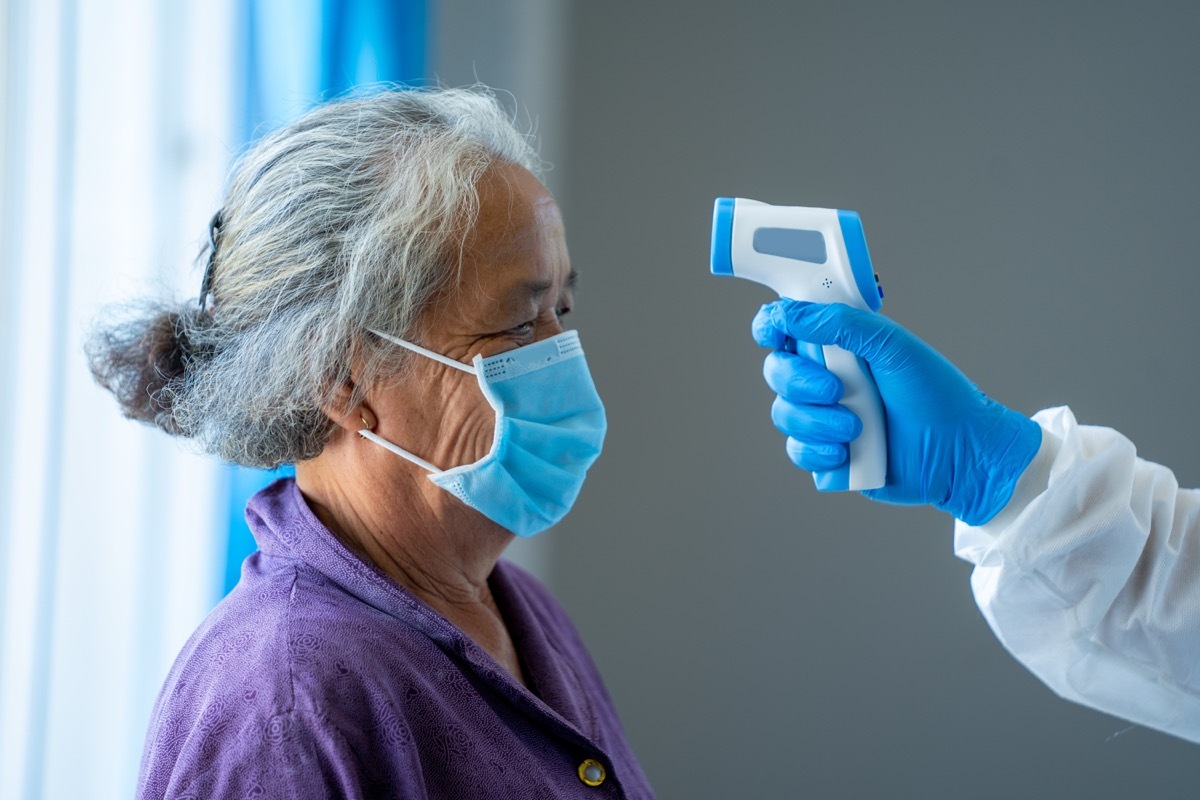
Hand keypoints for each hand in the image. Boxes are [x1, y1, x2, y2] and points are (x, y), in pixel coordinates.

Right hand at [751, 299, 1041, 524]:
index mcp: (839, 345)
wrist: (960, 453)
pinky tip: (847, 452)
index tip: (773, 334)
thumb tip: (790, 313)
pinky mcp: (827, 454)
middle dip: (800, 382)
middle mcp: (826, 379)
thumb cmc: (938, 395)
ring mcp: (824, 417)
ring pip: (784, 414)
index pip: (786, 328)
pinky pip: (798, 452)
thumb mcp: (893, 346)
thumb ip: (840, 324)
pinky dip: (819, 452)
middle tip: (836, 390)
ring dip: (817, 422)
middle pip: (776, 371)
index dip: (771, 327)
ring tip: (858, 427)